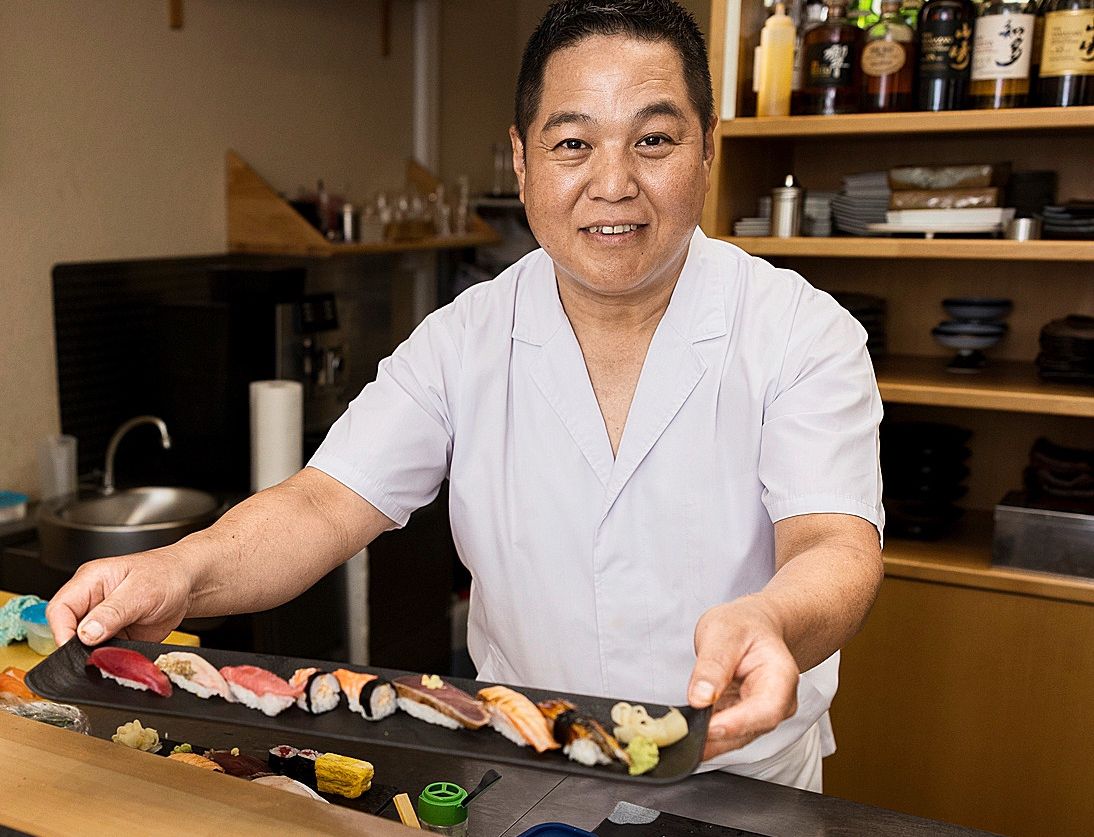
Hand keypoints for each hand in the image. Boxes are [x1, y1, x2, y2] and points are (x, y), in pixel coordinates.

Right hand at [46, 548, 195, 646]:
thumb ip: (113, 612)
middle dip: (79, 646)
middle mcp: (92, 601)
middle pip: (68, 630)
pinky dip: (112, 659)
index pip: (60, 609)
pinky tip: (125, 656)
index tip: (75, 648)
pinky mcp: (115, 636)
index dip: (62, 631)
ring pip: (85, 645)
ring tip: (119, 651)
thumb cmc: (167, 574)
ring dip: (97, 654)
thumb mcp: (141, 591)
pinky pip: (104, 653)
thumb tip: (86, 633)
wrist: (189, 583)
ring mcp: (102, 620)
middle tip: (98, 654)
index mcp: (89, 581)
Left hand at [687, 598, 799, 759]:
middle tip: (681, 734)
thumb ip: (713, 665)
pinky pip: (723, 735)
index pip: (766, 709)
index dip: (738, 723)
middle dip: (716, 737)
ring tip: (677, 734)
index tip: (709, 727)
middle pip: (749, 730)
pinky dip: (703, 736)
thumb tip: (701, 697)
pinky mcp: (741, 721)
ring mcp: (759, 715)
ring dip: (706, 741)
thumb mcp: (723, 632)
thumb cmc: (743, 626)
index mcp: (780, 676)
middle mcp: (777, 702)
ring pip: (734, 739)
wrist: (751, 626)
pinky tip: (683, 731)